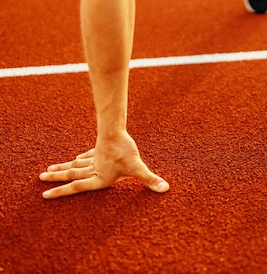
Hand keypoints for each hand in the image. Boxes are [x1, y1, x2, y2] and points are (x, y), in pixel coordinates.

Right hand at [39, 131, 168, 198]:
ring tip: (48, 171)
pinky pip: (85, 156)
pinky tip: (75, 158)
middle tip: (40, 180)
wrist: (115, 132)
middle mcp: (93, 169)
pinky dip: (78, 158)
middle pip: (71, 174)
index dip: (61, 192)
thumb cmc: (125, 153)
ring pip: (75, 165)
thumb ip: (150, 180)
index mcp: (98, 178)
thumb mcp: (138, 168)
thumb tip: (165, 189)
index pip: (77, 187)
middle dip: (57, 179)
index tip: (45, 194)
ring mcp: (93, 159)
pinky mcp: (97, 149)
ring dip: (63, 168)